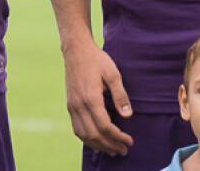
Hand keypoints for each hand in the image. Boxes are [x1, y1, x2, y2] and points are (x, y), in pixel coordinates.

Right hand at [62, 40, 133, 155]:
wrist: (75, 50)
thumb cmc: (96, 60)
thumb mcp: (113, 73)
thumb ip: (120, 95)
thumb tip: (128, 115)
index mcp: (90, 97)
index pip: (105, 126)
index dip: (118, 137)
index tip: (129, 141)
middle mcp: (79, 105)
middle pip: (94, 134)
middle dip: (109, 146)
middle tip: (123, 151)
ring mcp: (72, 106)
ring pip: (83, 134)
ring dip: (98, 145)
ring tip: (112, 150)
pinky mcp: (70, 105)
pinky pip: (77, 128)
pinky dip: (87, 139)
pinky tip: (97, 142)